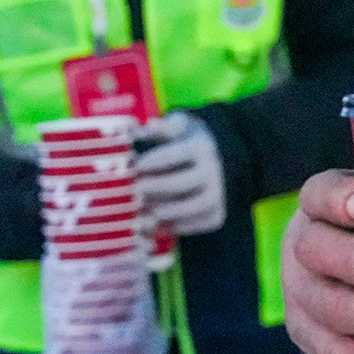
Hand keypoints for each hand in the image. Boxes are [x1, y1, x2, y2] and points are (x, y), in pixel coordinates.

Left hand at [134, 111, 226, 235]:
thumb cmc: (189, 141)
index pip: (172, 156)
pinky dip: (169, 226)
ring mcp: (217, 197)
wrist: (221, 161)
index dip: (150, 162)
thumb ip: (160, 128)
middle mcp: (214, 173)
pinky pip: (190, 226)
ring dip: (158, 211)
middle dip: (151, 188)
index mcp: (202, 147)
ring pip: (185, 209)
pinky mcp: (216, 217)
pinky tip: (153, 220)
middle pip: (177, 184)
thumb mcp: (179, 127)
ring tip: (140, 208)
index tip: (133, 166)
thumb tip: (139, 127)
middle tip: (132, 190)